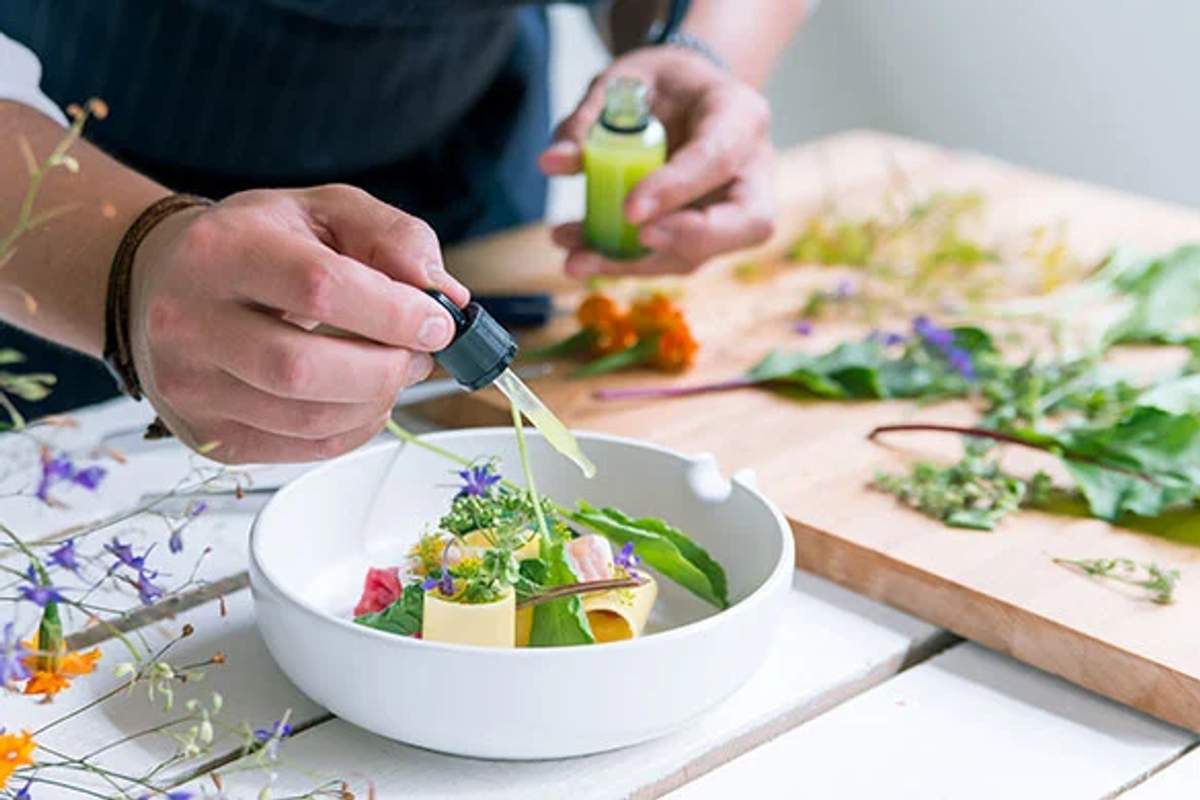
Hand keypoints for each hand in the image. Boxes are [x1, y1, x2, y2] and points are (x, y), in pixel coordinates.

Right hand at [128, 185, 468, 462]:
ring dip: (376, 401)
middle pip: (304, 368)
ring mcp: (190, 385)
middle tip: (419, 355)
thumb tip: (445, 294)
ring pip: (307, 419)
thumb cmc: (257, 243)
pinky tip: (364, 399)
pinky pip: (301, 449)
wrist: (167, 281)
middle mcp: (189, 319)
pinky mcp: (206, 434)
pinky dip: (353, 430)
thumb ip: (393, 237)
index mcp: (222, 249)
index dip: (393, 312)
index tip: (436, 321)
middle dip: (386, 368)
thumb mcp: (325, 211)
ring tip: (395, 372)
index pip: (319, 287)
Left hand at [541, 47, 775, 276]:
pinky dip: (623, 264)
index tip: (629, 212)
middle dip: (685, 241)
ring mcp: (735, 210)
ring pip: (703, 254)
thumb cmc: (662, 83)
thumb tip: (553, 163)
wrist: (685, 97)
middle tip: (633, 241)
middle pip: (748, 223)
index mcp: (739, 117)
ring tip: (575, 258)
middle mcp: (751, 171)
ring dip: (634, 265)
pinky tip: (581, 254)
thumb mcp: (625, 79)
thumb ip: (592, 117)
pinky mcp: (706, 238)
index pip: (717, 158)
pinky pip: (671, 259)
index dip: (676, 190)